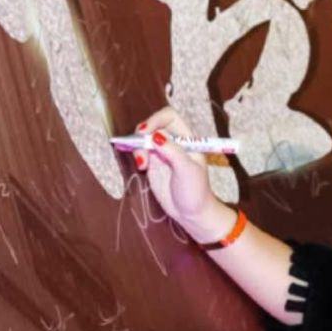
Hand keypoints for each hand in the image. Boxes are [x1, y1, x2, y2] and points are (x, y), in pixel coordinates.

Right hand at [131, 107, 232, 240]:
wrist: (192, 214)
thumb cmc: (195, 191)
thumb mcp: (187, 170)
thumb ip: (172, 151)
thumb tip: (155, 136)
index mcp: (186, 138)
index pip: (168, 117)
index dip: (155, 120)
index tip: (145, 132)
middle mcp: (173, 142)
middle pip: (152, 126)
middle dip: (142, 135)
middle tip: (140, 150)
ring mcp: (162, 153)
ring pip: (143, 140)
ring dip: (138, 148)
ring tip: (142, 166)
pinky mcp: (152, 164)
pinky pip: (140, 152)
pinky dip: (135, 155)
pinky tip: (140, 166)